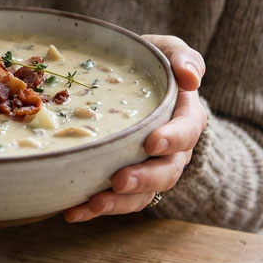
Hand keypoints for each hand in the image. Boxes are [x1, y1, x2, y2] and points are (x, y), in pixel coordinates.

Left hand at [63, 34, 207, 222]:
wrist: (134, 82)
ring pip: (143, 194)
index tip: (152, 142)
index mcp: (186, 117)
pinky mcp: (129, 181)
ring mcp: (151, 168)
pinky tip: (72, 211)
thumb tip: (190, 77)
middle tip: (120, 181)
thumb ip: (182, 57)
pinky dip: (96, 208)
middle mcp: (174, 149)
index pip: (187, 131)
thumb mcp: (168, 51)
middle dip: (144, 179)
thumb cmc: (152, 65)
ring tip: (93, 204)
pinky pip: (119, 201)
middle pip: (167, 172)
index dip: (172, 139)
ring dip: (119, 202)